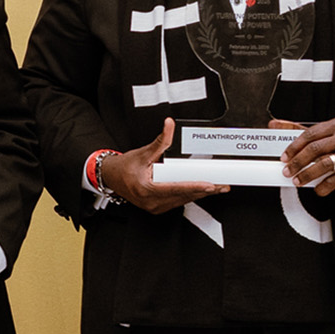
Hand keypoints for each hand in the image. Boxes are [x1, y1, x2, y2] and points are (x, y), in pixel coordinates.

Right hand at [102, 119, 227, 213]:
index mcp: (147, 189)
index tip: (210, 185)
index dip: (195, 186)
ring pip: (183, 201)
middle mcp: (152, 202)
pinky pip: (178, 202)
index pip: (176, 188)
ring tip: (217, 188)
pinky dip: (190, 196)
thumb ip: (159, 141)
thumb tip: (169, 125)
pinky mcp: (158, 207)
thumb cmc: (125, 167)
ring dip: (200, 194)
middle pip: (184, 196)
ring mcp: (155, 207)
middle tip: (222, 185)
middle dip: (205, 190)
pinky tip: (202, 191)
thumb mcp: (142, 153)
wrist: (112, 178)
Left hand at [277, 118, 334, 196]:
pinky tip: (317, 188)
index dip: (294, 146)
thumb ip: (301, 130)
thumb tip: (275, 124)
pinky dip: (322, 186)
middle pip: (315, 149)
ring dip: (307, 175)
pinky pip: (334, 179)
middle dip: (297, 162)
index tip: (285, 156)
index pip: (310, 134)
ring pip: (324, 164)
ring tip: (298, 180)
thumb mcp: (326, 135)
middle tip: (287, 170)